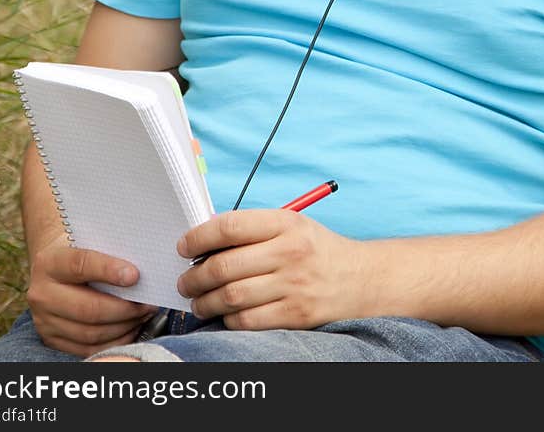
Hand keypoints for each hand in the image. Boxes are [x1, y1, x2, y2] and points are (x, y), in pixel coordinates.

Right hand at [27, 235, 158, 355]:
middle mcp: (42, 294)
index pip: (81, 265)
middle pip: (88, 308)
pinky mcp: (52, 340)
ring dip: (123, 326)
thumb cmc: (81, 250)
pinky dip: (114, 341)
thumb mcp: (89, 241)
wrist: (55, 266)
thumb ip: (109, 251)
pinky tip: (130, 328)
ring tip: (143, 314)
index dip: (109, 270)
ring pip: (90, 333)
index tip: (135, 276)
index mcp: (49, 262)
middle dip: (124, 308)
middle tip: (148, 303)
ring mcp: (44, 321)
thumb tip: (142, 271)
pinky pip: (88, 349)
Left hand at [176, 209, 372, 330]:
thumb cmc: (315, 249)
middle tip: (185, 281)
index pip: (230, 226)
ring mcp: (293, 285)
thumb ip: (252, 230)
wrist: (359, 278)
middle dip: (194, 277)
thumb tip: (203, 243)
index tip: (184, 247)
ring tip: (197, 301)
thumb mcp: (290, 225)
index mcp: (285, 223)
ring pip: (231, 296)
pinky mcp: (295, 315)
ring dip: (205, 302)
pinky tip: (223, 315)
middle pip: (225, 265)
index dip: (198, 237)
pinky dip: (227, 320)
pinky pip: (247, 321)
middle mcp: (289, 252)